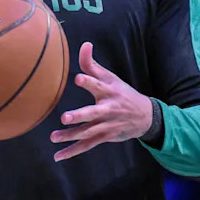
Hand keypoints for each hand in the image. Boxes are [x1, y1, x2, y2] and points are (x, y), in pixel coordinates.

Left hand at [51, 42, 153, 161]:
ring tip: (53, 137)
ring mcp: (106, 125)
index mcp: (109, 91)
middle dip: (80, 116)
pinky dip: (73, 151)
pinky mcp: (104, 137)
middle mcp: (108, 109)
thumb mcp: (110, 77)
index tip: (79, 78)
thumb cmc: (122, 93)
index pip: (98, 85)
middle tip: (65, 117)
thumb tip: (85, 44)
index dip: (89, 81)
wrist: (145, 117)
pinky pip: (87, 145)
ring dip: (71, 136)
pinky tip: (58, 156)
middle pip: (93, 113)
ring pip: (88, 132)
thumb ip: (92, 63)